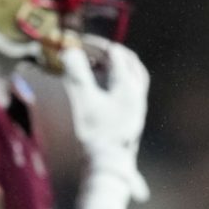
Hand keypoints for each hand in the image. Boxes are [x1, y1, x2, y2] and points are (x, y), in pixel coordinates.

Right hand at [60, 42, 149, 201]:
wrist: (108, 164)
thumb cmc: (94, 130)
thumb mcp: (81, 98)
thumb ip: (76, 72)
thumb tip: (70, 51)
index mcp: (125, 83)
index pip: (113, 53)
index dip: (94, 45)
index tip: (77, 44)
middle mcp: (137, 91)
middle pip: (129, 61)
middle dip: (109, 52)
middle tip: (90, 51)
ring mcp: (138, 105)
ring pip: (134, 75)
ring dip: (118, 65)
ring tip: (100, 66)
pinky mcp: (135, 117)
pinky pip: (132, 89)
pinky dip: (119, 80)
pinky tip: (106, 88)